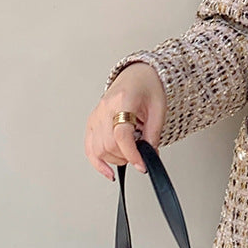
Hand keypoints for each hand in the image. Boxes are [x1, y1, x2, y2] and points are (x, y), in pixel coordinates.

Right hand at [84, 62, 166, 180]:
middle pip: (108, 144)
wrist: (138, 75)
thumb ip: (154, 133)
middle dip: (126, 156)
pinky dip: (97, 162)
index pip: (121, 134)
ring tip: (130, 153)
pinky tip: (108, 171)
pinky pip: (89, 147)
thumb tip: (150, 155)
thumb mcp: (159, 108)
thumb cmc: (148, 86)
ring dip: (115, 159)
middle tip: (140, 154)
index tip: (141, 165)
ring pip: (97, 149)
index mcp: (122, 101)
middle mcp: (104, 108)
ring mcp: (95, 115)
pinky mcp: (92, 122)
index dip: (131, 153)